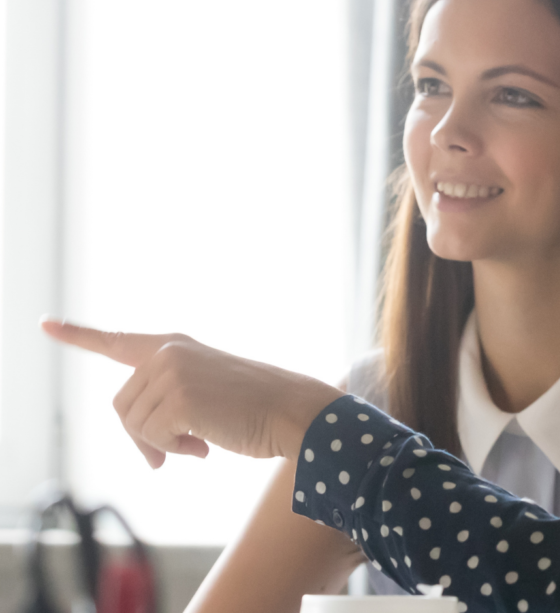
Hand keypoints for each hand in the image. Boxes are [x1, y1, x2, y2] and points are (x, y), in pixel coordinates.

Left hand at [40, 320, 342, 468]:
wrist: (292, 411)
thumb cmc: (256, 409)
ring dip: (162, 446)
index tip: (46, 324)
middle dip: (144, 437)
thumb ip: (168, 404)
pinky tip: (203, 448)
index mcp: (175, 346)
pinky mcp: (179, 398)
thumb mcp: (205, 394)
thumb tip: (148, 450)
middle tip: (173, 456)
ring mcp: (172, 373)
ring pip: (134, 425)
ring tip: (199, 446)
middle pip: (123, 406)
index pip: (117, 341)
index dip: (77, 335)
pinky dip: (173, 451)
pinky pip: (152, 438)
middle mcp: (169, 353)